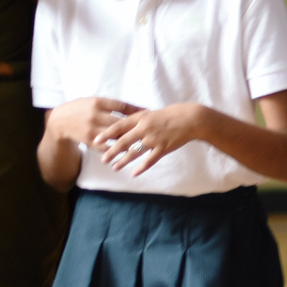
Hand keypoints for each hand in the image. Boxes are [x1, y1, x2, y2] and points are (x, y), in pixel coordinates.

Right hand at [47, 97, 141, 149]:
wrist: (59, 121)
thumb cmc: (80, 109)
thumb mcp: (93, 101)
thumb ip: (110, 105)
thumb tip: (133, 109)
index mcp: (98, 102)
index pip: (122, 105)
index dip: (137, 109)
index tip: (150, 112)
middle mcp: (96, 115)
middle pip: (120, 122)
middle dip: (136, 126)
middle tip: (150, 130)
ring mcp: (92, 128)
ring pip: (114, 136)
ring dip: (129, 140)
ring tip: (143, 143)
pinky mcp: (89, 140)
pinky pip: (106, 147)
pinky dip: (117, 150)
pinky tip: (127, 153)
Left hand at [94, 103, 208, 177]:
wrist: (190, 119)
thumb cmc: (171, 114)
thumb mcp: (151, 113)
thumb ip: (137, 119)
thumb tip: (123, 123)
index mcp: (141, 118)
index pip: (119, 126)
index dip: (106, 134)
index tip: (96, 140)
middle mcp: (145, 128)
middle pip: (124, 141)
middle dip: (111, 151)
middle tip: (102, 159)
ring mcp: (154, 139)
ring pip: (134, 152)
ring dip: (123, 161)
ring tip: (115, 167)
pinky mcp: (163, 148)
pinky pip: (149, 160)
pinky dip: (141, 167)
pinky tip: (134, 173)